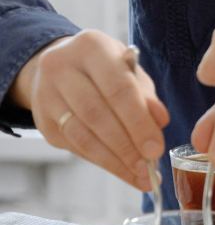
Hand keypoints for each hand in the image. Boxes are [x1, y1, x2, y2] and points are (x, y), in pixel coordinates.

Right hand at [8, 30, 169, 190]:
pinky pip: (75, 147)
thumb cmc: (107, 73)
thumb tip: (160, 120)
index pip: (117, 88)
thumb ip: (146, 96)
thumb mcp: (131, 74)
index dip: (138, 122)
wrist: (62, 69)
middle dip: (127, 146)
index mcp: (91, 47)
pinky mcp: (43, 122)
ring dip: (115, 161)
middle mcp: (62, 67)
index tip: (156, 148)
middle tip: (149, 167)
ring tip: (140, 176)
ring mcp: (47, 95)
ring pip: (82, 136)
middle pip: (96, 114)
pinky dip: (103, 163)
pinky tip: (125, 172)